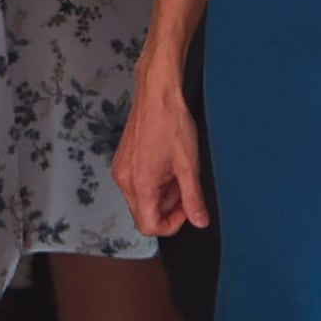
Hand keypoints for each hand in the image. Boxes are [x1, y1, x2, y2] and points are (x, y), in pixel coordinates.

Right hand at [114, 70, 210, 236]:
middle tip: (184, 186)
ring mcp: (121, 170)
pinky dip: (153, 182)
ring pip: (141, 200)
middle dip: (168, 208)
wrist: (157, 94)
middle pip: (144, 214)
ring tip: (176, 171)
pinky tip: (165, 164)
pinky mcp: (122, 161)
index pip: (149, 226)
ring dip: (161, 194)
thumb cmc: (171, 122)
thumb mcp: (189, 165)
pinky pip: (136, 184)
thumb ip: (193, 198)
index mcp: (140, 184)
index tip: (187, 210)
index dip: (172, 225)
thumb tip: (199, 221)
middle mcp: (124, 180)